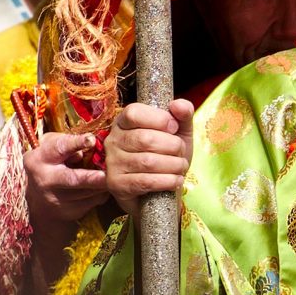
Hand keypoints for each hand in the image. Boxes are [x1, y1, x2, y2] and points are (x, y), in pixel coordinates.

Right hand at [24, 132, 107, 233]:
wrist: (37, 197)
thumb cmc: (51, 161)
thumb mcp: (53, 146)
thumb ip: (69, 142)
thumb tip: (91, 144)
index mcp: (41, 158)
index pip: (59, 148)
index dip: (76, 143)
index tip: (91, 140)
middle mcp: (46, 180)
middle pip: (72, 179)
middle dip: (91, 178)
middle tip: (107, 175)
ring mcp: (56, 199)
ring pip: (88, 192)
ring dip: (103, 183)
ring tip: (112, 174)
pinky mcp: (68, 212)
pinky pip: (93, 202)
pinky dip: (102, 193)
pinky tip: (102, 186)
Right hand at [105, 99, 193, 217]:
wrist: (160, 189)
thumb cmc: (168, 155)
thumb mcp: (180, 132)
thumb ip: (183, 114)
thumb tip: (177, 105)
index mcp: (124, 121)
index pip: (134, 113)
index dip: (159, 118)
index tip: (174, 128)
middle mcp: (113, 140)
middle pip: (145, 139)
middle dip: (173, 146)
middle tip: (181, 153)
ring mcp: (112, 163)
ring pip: (147, 162)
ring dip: (173, 165)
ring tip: (181, 167)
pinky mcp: (116, 185)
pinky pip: (144, 181)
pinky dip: (167, 181)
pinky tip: (176, 180)